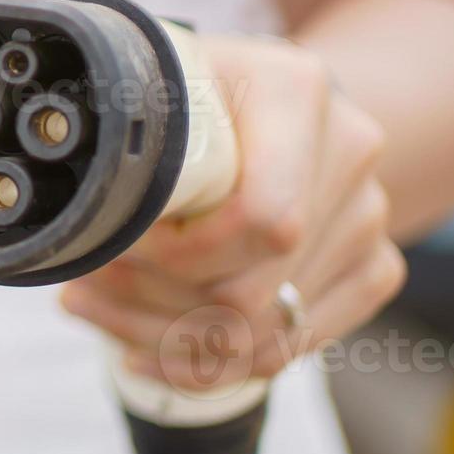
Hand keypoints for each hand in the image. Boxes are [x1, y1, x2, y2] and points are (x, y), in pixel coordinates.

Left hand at [58, 33, 405, 389]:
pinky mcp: (373, 267)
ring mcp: (369, 216)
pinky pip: (288, 350)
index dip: (176, 254)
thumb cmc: (185, 93)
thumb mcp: (148, 87)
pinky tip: (142, 346)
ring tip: (95, 310)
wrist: (258, 96)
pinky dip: (205, 366)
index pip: (259, 220)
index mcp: (297, 92)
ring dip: (161, 338)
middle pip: (250, 288)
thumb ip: (132, 137)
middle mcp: (351, 152)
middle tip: (81, 289)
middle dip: (149, 301)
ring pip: (262, 333)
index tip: (111, 247)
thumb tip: (89, 221)